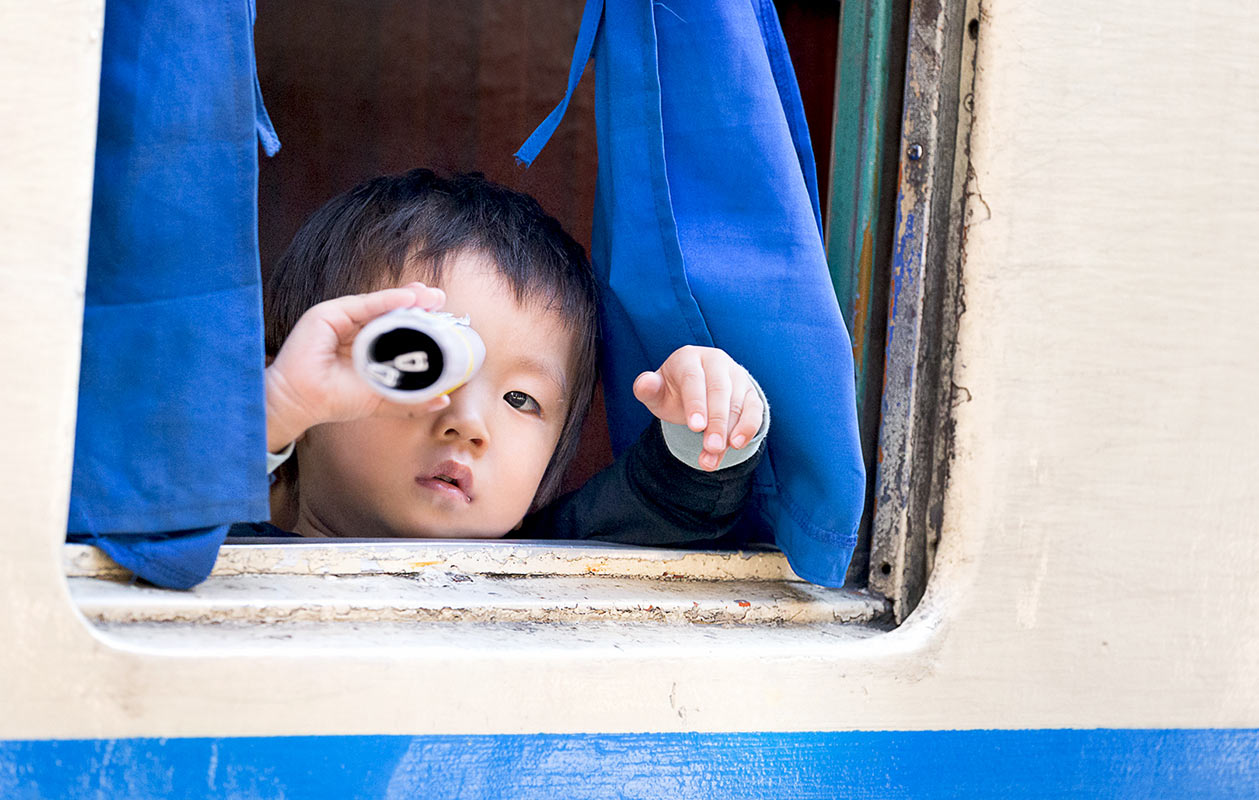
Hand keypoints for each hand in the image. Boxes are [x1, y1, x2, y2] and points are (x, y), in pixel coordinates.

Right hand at [265, 282, 448, 450]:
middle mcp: (354, 329)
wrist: (302, 403)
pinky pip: (363, 305)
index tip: (443, 318)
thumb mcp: (382, 399)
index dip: (418, 320)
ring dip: (407, 298)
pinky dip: (387, 300)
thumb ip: (411, 399)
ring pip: (379, 305)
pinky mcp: (328, 314)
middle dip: (417, 304)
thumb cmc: (337, 401)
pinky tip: (408, 298)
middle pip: (390, 312)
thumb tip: (442, 399)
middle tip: (441, 300)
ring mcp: (341, 319)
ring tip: (432, 297)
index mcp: (366, 346)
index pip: (396, 328)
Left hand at [632, 345, 763, 470]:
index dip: (696, 403)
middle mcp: (716, 361)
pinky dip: (748, 428)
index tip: (696, 428)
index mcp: (689, 357)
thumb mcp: (656, 392)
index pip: (694, 379)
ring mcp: (736, 375)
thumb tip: (644, 384)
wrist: (694, 392)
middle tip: (711, 448)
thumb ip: (647, 389)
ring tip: (714, 456)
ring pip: (737, 404)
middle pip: (719, 391)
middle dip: (717, 422)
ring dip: (729, 433)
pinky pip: (754, 409)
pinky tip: (737, 446)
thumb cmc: (672, 391)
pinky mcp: (750, 392)